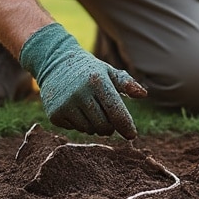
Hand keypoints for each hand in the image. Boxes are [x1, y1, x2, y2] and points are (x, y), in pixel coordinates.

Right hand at [19, 23, 146, 138]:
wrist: (55, 63)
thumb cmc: (89, 70)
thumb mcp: (108, 72)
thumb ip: (127, 83)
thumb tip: (143, 94)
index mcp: (97, 81)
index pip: (116, 111)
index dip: (126, 126)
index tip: (132, 135)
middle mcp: (80, 93)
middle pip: (104, 126)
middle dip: (109, 126)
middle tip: (106, 117)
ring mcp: (65, 104)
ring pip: (89, 130)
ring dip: (94, 125)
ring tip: (89, 109)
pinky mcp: (54, 114)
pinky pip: (74, 129)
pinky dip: (78, 123)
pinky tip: (74, 109)